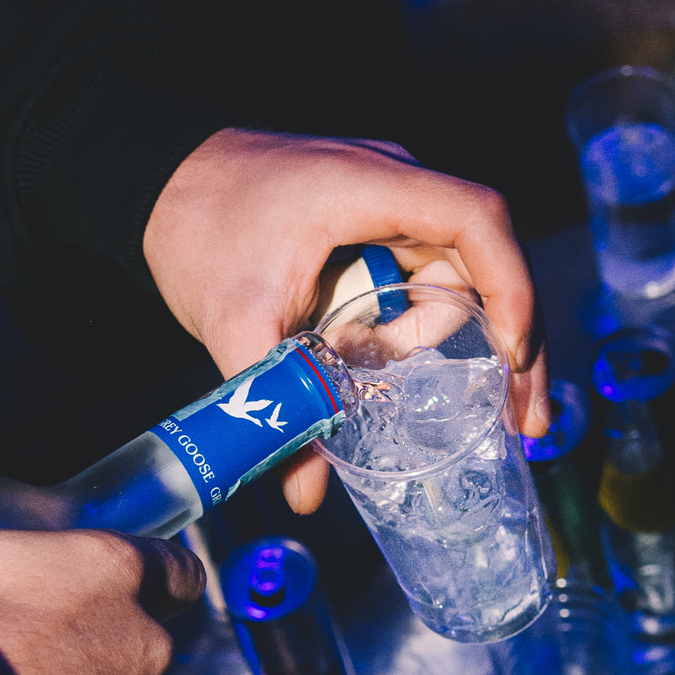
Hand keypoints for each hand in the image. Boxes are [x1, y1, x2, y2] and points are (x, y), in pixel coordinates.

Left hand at [142, 129, 549, 512]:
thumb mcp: (234, 324)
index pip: (477, 222)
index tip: (516, 361)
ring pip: (455, 279)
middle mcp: (396, 186)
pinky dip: (422, 330)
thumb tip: (308, 497)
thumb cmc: (194, 227)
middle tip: (522, 420)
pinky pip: (421, 280)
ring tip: (424, 401)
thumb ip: (278, 407)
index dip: (514, 290)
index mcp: (371, 187)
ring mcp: (389, 204)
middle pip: (486, 261)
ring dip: (450, 344)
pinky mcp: (375, 226)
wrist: (152, 177)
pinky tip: (402, 371)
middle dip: (511, 343)